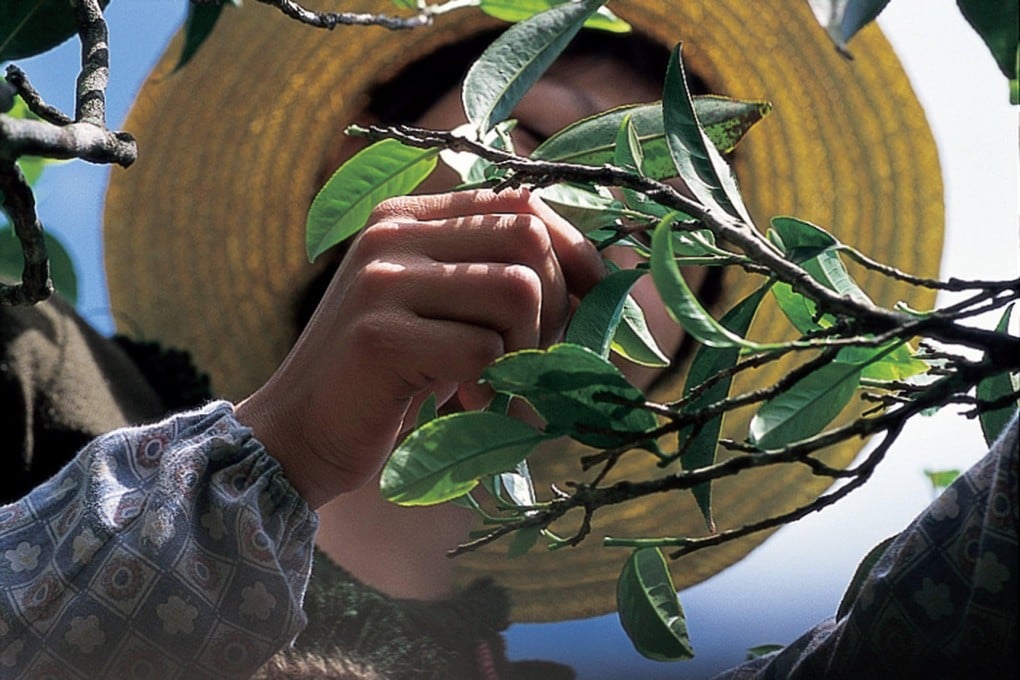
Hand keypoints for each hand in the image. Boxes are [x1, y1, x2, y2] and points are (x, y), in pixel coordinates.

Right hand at [236, 188, 604, 507]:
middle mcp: (391, 233)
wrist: (296, 435)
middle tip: (527, 360)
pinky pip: (483, 350)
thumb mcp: (437, 310)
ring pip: (517, 291)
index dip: (572, 251)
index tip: (589, 302)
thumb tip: (597, 278)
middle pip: (528, 238)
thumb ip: (490, 277)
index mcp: (407, 217)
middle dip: (553, 308)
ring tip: (491, 384)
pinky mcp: (380, 336)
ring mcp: (381, 281)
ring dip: (524, 351)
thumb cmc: (383, 378)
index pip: (520, 201)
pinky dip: (491, 386)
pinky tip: (463, 403)